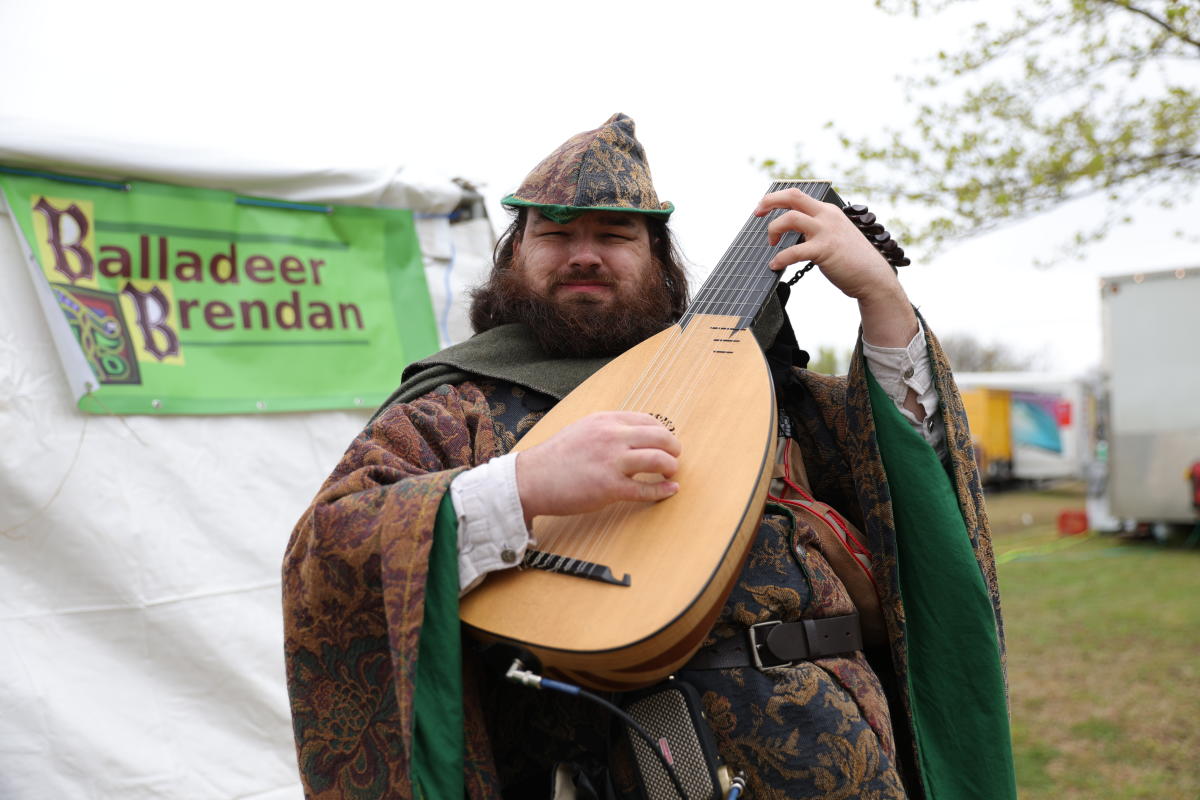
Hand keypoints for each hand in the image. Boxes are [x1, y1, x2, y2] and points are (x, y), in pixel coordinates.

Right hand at [516, 411, 680, 524]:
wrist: (531, 479)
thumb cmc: (555, 458)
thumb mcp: (582, 430)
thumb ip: (607, 431)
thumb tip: (632, 437)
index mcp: (605, 420)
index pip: (648, 420)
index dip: (663, 432)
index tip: (665, 443)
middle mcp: (612, 437)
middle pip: (660, 436)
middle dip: (674, 448)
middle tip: (674, 458)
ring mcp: (612, 462)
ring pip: (658, 460)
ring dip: (671, 467)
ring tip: (671, 474)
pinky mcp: (610, 488)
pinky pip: (646, 489)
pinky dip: (662, 491)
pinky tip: (669, 491)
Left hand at [755, 188, 917, 346]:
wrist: (873, 277)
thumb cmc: (852, 260)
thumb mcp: (835, 236)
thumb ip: (817, 230)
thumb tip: (794, 234)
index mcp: (827, 211)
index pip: (798, 196)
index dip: (776, 199)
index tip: (763, 208)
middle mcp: (826, 216)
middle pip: (793, 196)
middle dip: (769, 201)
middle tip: (756, 213)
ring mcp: (826, 231)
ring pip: (790, 218)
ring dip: (773, 229)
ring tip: (772, 245)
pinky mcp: (824, 250)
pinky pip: (794, 251)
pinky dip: (780, 258)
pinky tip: (775, 265)